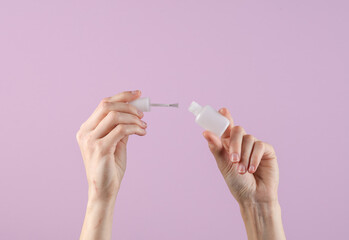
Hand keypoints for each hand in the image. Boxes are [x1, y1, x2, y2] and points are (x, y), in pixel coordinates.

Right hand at [76, 90, 146, 201]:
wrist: (104, 190)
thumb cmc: (110, 167)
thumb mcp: (116, 142)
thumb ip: (121, 127)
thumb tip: (134, 112)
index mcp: (86, 128)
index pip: (103, 104)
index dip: (122, 96)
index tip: (138, 94)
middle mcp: (85, 132)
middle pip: (107, 106)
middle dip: (128, 105)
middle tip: (142, 114)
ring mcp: (90, 140)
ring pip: (114, 116)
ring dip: (133, 119)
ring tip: (144, 127)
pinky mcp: (100, 148)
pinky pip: (121, 130)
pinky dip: (134, 128)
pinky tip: (142, 133)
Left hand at [203, 108, 284, 239]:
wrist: (253, 197)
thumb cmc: (237, 183)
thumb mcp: (223, 165)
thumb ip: (216, 148)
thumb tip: (205, 132)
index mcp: (229, 145)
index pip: (226, 127)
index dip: (224, 117)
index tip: (222, 111)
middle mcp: (242, 143)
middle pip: (238, 130)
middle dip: (234, 143)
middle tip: (233, 159)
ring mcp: (255, 145)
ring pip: (249, 138)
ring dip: (244, 156)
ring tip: (243, 171)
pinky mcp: (267, 150)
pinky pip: (260, 146)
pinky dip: (254, 158)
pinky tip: (252, 169)